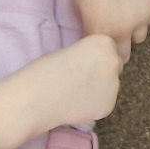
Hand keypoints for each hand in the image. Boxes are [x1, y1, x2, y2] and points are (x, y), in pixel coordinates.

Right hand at [0, 34, 122, 148]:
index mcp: (104, 42)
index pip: (109, 49)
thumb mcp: (72, 49)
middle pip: (114, 66)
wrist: (35, 97)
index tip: (79, 63)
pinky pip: (105, 103)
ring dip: (99, 88)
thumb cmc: (46, 69)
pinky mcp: (109, 105)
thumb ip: (91, 55)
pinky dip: (94, 104)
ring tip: (75, 92)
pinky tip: (76, 103)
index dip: (94, 57)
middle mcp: (114, 61)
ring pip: (111, 86)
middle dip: (101, 72)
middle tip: (78, 79)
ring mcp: (114, 85)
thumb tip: (101, 66)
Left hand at [73, 0, 149, 57]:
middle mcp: (122, 31)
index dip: (102, 51)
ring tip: (126, 15)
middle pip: (125, 55)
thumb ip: (88, 28)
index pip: (104, 55)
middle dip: (119, 47)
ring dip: (132, 31)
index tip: (101, 45)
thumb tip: (92, 40)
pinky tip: (135, 2)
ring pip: (139, 37)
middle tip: (114, 34)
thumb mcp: (79, 7)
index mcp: (100, 32)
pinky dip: (144, 16)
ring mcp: (141, 19)